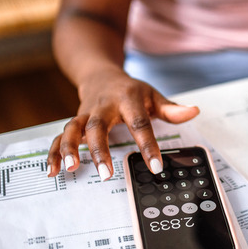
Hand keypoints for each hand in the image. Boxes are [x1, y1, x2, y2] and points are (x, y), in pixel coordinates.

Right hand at [46, 69, 199, 179]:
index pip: (140, 123)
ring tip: (72, 168)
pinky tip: (53, 170)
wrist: (101, 75)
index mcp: (127, 100)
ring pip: (73, 129)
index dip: (148, 145)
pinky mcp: (74, 122)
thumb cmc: (130, 90)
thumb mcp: (153, 96)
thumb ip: (171, 109)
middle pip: (98, 126)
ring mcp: (86, 114)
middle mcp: (103, 106)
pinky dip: (54, 153)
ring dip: (69, 148)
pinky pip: (59, 136)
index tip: (155, 166)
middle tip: (106, 173)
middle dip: (100, 150)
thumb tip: (194, 111)